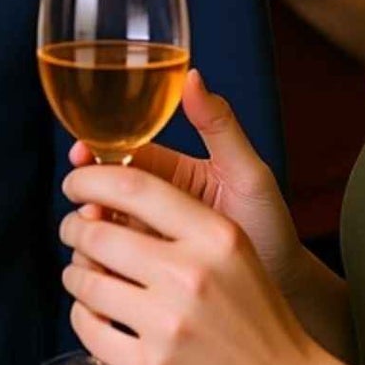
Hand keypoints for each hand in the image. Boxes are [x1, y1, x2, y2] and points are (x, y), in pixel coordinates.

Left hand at [60, 154, 352, 364]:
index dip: (91, 178)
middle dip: (74, 229)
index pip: (134, 186)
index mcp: (216, 238)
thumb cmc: (253, 319)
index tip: (76, 184)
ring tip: (86, 275)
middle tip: (73, 231)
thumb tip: (98, 204)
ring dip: (76, 273)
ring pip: (84, 280)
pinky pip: (86, 325)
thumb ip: (177, 224)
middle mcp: (191, 276)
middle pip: (97, 233)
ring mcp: (169, 325)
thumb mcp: (233, 254)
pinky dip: (84, 315)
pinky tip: (98, 313)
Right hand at [70, 72, 304, 301]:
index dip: (95, 153)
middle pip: (101, 191)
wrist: (283, 289)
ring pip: (98, 228)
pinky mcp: (141, 272)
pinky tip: (105, 269)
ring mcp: (144, 238)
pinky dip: (98, 264)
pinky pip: (109, 263)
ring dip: (88, 233)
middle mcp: (151, 203)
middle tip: (91, 210)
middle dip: (86, 196)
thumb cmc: (271, 227)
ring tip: (98, 242)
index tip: (80, 154)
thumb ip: (218, 125)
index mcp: (169, 171)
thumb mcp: (248, 172)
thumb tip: (190, 76)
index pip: (121, 154)